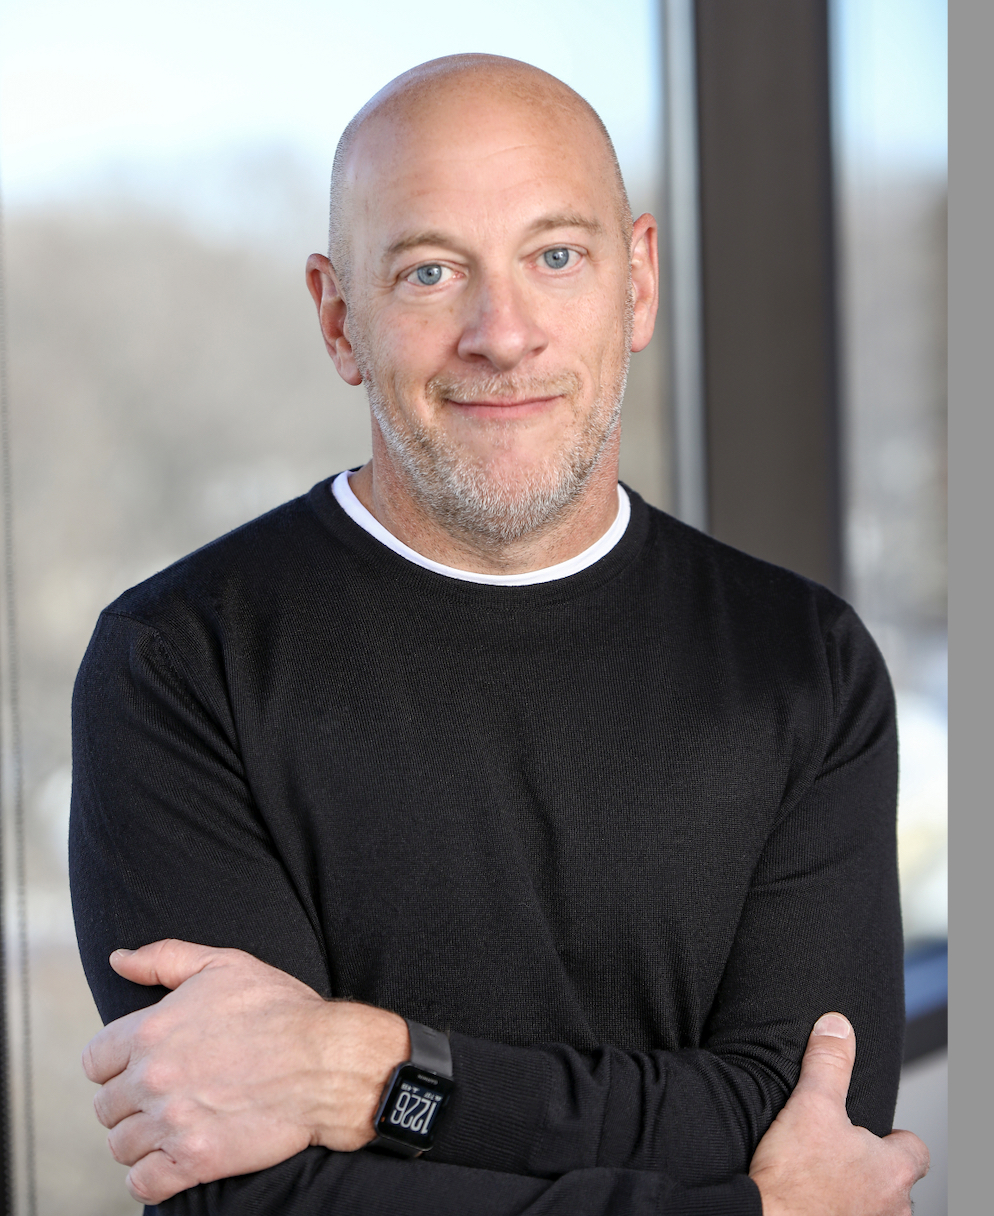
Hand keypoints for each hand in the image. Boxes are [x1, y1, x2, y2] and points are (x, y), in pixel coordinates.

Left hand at [82, 939, 408, 1204]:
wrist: (326, 1061)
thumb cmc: (280, 1009)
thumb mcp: (224, 965)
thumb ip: (163, 958)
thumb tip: (117, 959)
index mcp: (151, 1030)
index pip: (95, 1061)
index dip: (117, 1063)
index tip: (143, 1064)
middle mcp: (153, 1078)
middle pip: (106, 1107)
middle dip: (131, 1102)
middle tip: (166, 1095)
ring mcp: (172, 1123)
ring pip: (122, 1146)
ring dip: (142, 1139)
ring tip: (174, 1125)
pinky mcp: (195, 1161)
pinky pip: (143, 1184)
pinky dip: (152, 1176)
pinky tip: (174, 1158)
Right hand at [749, 1013, 928, 1215]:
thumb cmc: (795, 1177)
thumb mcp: (810, 1104)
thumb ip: (828, 1063)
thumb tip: (837, 1026)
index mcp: (894, 1171)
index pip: (916, 1149)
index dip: (893, 1137)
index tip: (867, 1130)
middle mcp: (892, 1209)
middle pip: (895, 1182)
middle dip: (869, 1167)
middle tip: (833, 1151)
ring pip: (874, 1209)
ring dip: (854, 1195)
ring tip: (819, 1179)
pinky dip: (834, 1213)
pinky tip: (808, 1202)